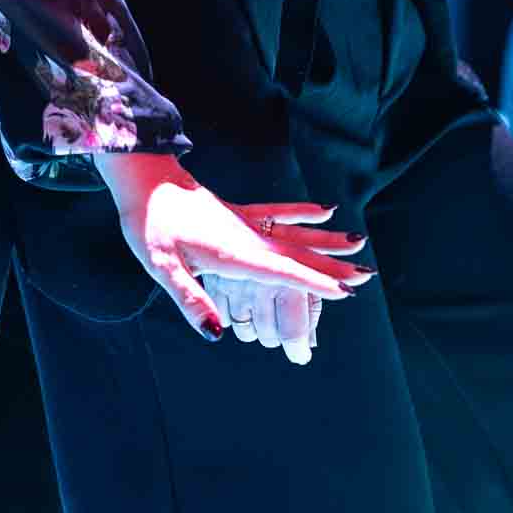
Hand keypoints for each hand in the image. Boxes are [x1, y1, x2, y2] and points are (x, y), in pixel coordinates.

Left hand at [94, 152, 371, 360]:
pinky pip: (278, 213)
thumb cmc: (148, 224)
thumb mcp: (161, 267)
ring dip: (326, 242)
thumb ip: (191, 299)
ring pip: (294, 234)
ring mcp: (245, 222)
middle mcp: (246, 236)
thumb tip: (219, 334)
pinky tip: (326, 209)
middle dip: (332, 266)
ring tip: (359, 243)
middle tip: (368, 276)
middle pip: (297, 253)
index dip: (313, 282)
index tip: (346, 291)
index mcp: (233, 252)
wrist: (143, 179)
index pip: (281, 271)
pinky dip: (303, 213)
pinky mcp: (238, 213)